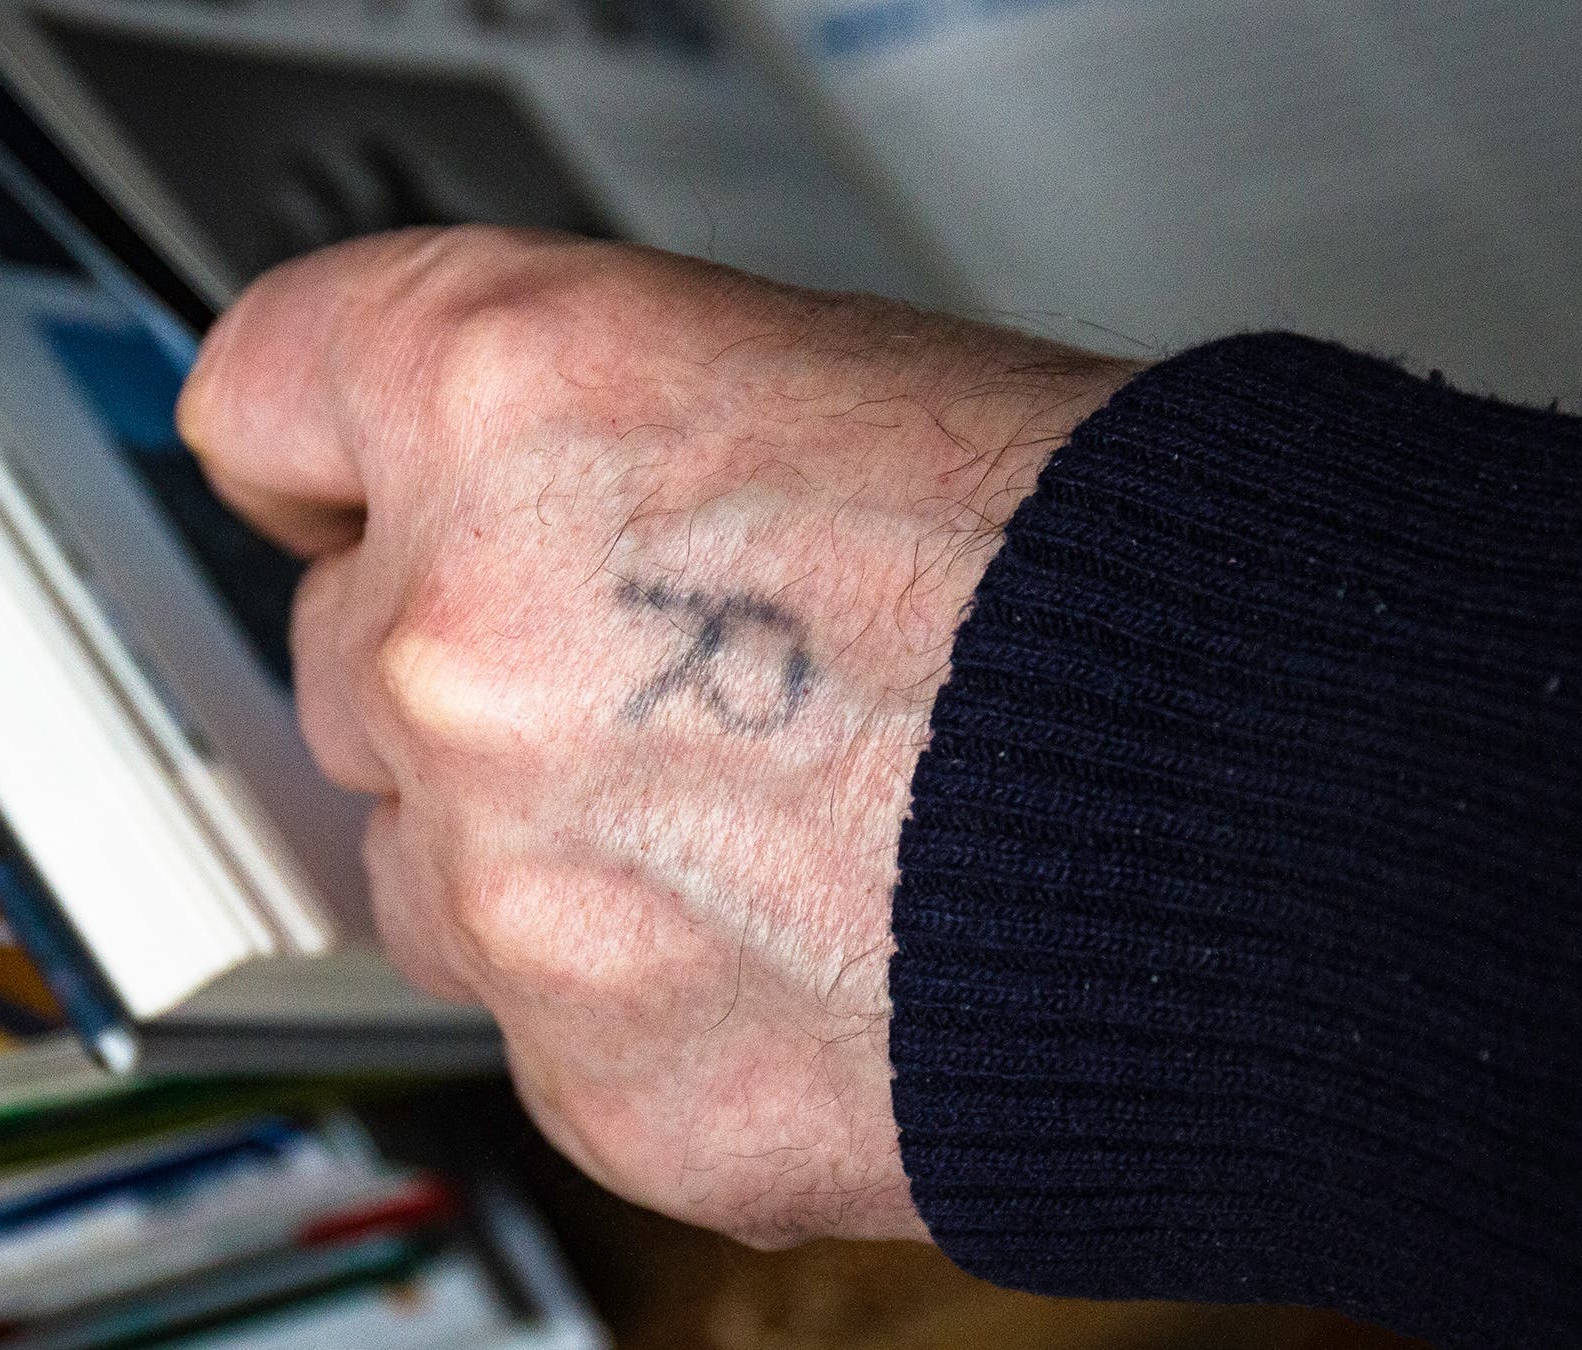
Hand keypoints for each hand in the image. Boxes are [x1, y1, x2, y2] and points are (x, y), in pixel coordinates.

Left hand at [180, 227, 1133, 1247]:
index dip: (320, 446)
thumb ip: (590, 453)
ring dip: (548, 846)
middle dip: (468, 663)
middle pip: (346, 652)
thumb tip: (499, 526)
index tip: (323, 484)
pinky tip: (814, 944)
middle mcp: (467, 641)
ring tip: (780, 826)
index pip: (276, 393)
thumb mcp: (825, 386)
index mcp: (515, 401)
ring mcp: (517, 888)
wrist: (1306, 827)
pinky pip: (546, 1027)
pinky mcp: (601, 1092)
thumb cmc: (1126, 576)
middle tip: (661, 676)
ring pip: (432, 864)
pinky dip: (647, 997)